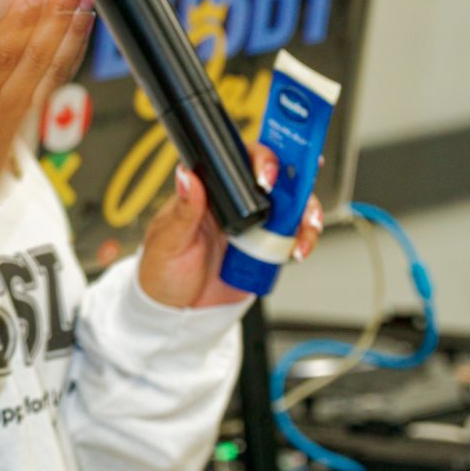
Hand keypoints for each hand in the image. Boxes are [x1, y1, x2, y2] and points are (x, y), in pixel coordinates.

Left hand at [138, 144, 323, 309]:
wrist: (178, 312)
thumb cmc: (163, 271)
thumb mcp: (169, 239)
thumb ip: (183, 209)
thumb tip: (186, 176)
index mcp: (211, 192)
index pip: (241, 161)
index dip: (262, 159)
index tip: (268, 175)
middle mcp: (237, 204)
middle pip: (277, 178)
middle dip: (297, 180)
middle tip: (300, 194)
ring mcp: (255, 226)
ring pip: (293, 206)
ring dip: (306, 213)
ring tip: (305, 229)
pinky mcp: (267, 250)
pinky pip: (294, 238)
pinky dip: (305, 239)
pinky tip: (298, 249)